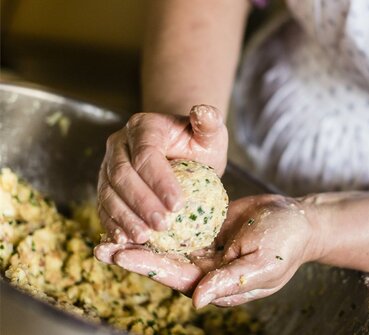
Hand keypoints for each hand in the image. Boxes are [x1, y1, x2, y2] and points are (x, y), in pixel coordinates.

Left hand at [94, 194, 321, 307]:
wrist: (298, 218)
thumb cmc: (287, 242)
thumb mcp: (263, 264)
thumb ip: (231, 281)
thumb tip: (195, 300)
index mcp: (218, 284)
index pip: (177, 277)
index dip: (147, 266)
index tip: (119, 255)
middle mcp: (207, 270)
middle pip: (164, 263)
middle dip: (133, 255)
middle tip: (100, 247)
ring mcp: (206, 249)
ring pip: (167, 246)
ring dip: (141, 238)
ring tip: (109, 231)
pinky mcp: (206, 228)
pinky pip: (180, 227)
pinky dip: (159, 222)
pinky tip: (139, 211)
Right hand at [97, 105, 227, 243]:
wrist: (180, 153)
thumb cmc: (197, 144)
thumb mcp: (210, 133)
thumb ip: (209, 123)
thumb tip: (202, 110)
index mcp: (143, 126)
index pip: (146, 153)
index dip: (159, 180)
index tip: (178, 205)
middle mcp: (119, 143)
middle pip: (123, 174)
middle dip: (142, 202)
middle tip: (162, 225)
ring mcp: (107, 165)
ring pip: (108, 192)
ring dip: (124, 217)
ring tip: (143, 237)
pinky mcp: (105, 187)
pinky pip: (103, 207)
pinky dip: (112, 224)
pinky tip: (124, 241)